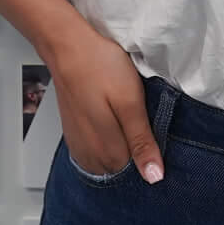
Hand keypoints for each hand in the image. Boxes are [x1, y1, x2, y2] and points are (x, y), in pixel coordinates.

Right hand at [51, 29, 163, 182]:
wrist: (68, 46)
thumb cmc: (101, 68)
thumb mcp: (131, 103)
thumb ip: (141, 142)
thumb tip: (154, 178)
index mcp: (106, 151)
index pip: (138, 170)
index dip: (148, 147)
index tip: (149, 125)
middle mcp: (89, 155)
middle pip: (122, 167)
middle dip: (133, 147)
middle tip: (134, 115)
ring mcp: (79, 145)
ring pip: (108, 160)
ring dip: (119, 143)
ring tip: (120, 115)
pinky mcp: (73, 134)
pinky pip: (94, 150)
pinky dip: (105, 139)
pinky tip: (108, 118)